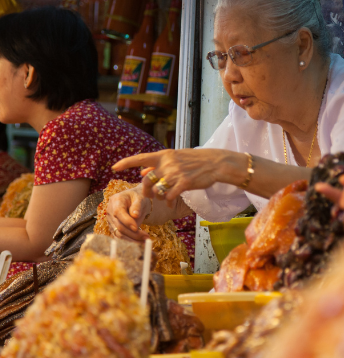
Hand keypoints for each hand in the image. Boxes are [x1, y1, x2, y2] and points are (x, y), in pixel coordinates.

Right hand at [103, 186, 152, 242]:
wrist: (134, 200)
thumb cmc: (138, 197)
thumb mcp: (140, 198)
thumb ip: (137, 206)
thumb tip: (135, 215)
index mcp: (116, 200)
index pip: (118, 212)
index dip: (127, 221)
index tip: (137, 228)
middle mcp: (110, 211)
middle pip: (119, 226)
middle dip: (133, 233)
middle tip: (146, 237)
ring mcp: (111, 221)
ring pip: (119, 234)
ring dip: (132, 240)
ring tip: (145, 242)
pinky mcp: (113, 228)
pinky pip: (120, 237)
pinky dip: (130, 242)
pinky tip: (140, 244)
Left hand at [113, 148, 236, 202]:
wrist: (215, 163)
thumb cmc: (195, 160)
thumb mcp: (176, 158)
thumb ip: (158, 164)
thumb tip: (142, 171)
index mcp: (164, 155)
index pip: (140, 158)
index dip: (125, 163)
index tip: (114, 167)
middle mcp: (167, 164)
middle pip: (147, 181)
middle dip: (145, 191)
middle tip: (148, 195)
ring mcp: (175, 174)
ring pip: (158, 190)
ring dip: (159, 197)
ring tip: (164, 198)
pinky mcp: (184, 183)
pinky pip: (170, 197)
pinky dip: (169, 202)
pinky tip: (172, 203)